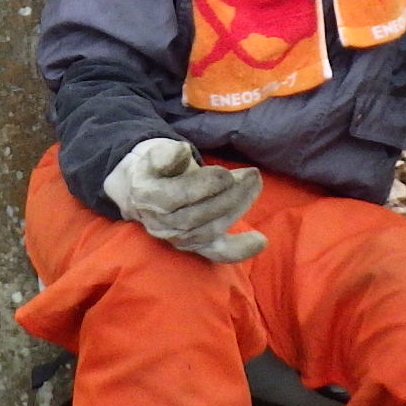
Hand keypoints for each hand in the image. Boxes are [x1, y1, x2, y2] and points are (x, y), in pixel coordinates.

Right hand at [103, 138, 266, 262]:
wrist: (144, 190)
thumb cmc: (157, 167)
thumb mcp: (156, 152)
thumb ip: (165, 153)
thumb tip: (181, 153)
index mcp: (147, 197)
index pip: (176, 196)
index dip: (203, 186)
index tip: (227, 174)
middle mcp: (160, 224)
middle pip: (197, 215)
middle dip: (228, 195)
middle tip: (251, 175)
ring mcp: (177, 239)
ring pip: (210, 230)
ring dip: (238, 208)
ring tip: (255, 185)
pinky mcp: (193, 247)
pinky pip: (215, 253)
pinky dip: (238, 250)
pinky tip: (260, 240)